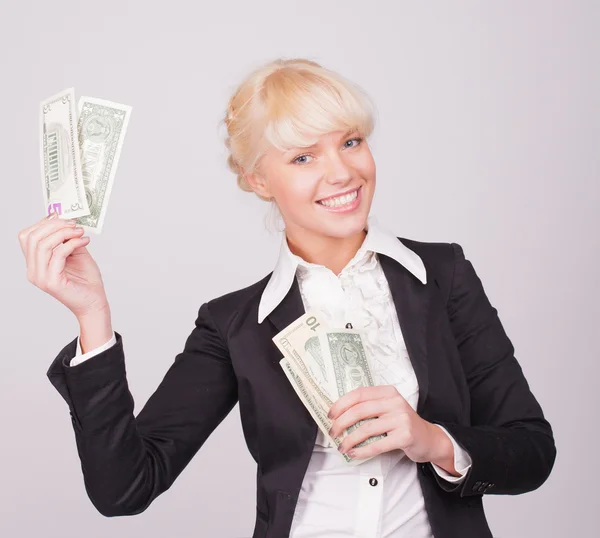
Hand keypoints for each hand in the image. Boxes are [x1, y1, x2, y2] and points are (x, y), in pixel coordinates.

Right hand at [17, 212, 109, 319]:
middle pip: (33, 238)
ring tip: (80, 231)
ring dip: (64, 233)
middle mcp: (33, 271)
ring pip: (43, 244)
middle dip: (54, 225)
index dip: (43, 223)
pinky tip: (84, 241)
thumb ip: (67, 239)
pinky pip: (58, 254)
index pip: (27, 237)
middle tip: (73, 224)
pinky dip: (72, 243)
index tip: (61, 216)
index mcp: (35, 263)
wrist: (94, 302)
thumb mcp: (76, 253)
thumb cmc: (86, 280)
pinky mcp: (52, 282)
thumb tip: (65, 220)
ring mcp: (41, 277)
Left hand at [328, 385, 442, 462]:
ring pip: (366, 428)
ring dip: (350, 440)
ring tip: (342, 447)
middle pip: (360, 410)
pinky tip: (354, 453)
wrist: (429, 439)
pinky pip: (377, 444)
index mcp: (387, 392)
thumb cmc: (402, 424)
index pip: (359, 394)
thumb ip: (370, 407)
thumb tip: (339, 416)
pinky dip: (362, 450)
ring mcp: (401, 418)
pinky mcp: (405, 436)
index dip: (341, 404)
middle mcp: (395, 402)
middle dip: (341, 423)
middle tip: (332, 433)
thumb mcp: (388, 409)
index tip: (330, 415)